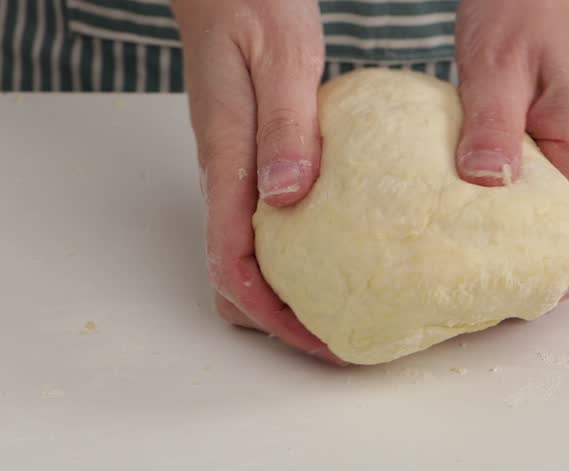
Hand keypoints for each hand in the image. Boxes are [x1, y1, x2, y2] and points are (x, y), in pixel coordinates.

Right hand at [174, 1, 344, 363]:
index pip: (233, 265)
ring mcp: (235, 169)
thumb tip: (287, 199)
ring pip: (249, 253)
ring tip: (344, 301)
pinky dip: (296, 250)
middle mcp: (224, 175)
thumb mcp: (281, 59)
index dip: (272, 316)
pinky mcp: (251, 157)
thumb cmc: (249, 6)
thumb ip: (285, 128)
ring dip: (287, 289)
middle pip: (235, 275)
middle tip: (338, 332)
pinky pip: (265, 222)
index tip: (320, 340)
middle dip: (279, 316)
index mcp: (226, 160)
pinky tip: (338, 243)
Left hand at [454, 0, 568, 296]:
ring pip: (538, 230)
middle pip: (562, 252)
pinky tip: (447, 214)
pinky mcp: (529, 151)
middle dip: (517, 276)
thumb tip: (485, 185)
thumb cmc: (525, 10)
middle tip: (455, 283)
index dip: (550, 285)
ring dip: (499, 248)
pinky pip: (516, 200)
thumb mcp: (499, 64)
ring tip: (444, 256)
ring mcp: (554, 161)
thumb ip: (492, 124)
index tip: (496, 293)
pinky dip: (488, 216)